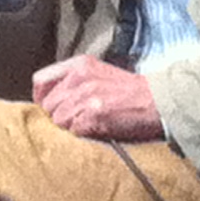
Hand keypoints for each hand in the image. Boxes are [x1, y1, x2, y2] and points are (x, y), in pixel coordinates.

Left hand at [31, 55, 163, 139]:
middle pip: (47, 105)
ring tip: (92, 124)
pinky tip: (99, 130)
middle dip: (59, 116)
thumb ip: (74, 82)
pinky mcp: (93, 115)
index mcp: (80, 64)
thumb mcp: (100, 74)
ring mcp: (86, 96)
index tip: (52, 108)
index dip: (43, 99)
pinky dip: (84, 135)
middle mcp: (80, 77)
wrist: (159, 102)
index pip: (40, 80)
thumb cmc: (132, 93)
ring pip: (58, 120)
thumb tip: (51, 100)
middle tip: (79, 119)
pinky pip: (73, 131)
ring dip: (72, 127)